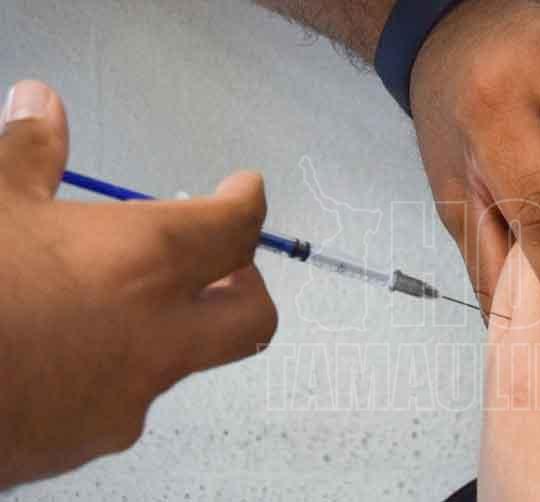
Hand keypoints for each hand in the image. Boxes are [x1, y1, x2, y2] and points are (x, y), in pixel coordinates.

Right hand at [0, 81, 277, 486]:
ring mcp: (133, 398)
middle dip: (248, 283)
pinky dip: (115, 368)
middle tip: (219, 260)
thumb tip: (42, 103)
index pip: (236, 228)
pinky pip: (126, 398)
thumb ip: (28, 154)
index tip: (242, 190)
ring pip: (187, 359)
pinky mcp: (95, 442)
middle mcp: (159, 335)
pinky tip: (63, 352)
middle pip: (253, 315)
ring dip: (172, 325)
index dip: (247, 202)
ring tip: (112, 300)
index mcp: (144, 261)